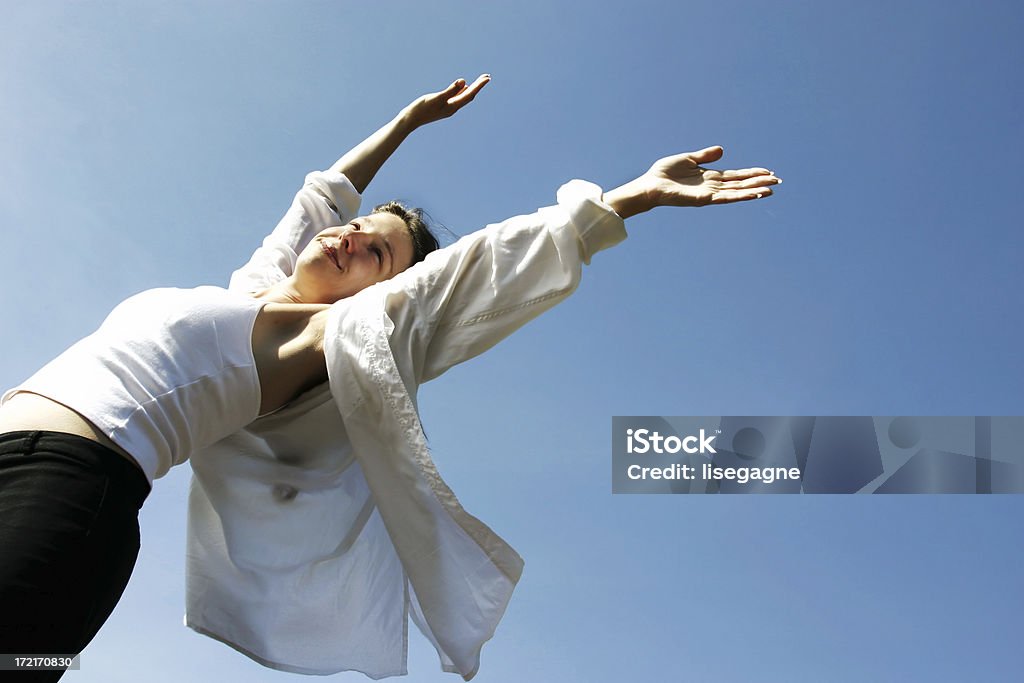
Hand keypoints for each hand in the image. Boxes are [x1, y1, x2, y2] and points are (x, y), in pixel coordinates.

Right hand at [404, 75, 490, 127]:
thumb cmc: (422, 108)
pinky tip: (463, 88)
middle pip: (469, 96)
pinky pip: (456, 99)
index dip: (479, 85)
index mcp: (453, 106)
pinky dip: (462, 92)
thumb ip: (451, 90)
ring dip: (472, 89)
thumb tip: (464, 82)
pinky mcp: (442, 107)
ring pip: (464, 98)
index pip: (470, 94)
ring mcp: (447, 108)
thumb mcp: (437, 97)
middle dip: (478, 86)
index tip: (487, 77)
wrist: (410, 120)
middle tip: (486, 77)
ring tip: (479, 82)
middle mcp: (453, 108)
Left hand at [643, 146, 780, 208]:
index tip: (768, 172)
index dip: (752, 173)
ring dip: (754, 191)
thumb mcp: (688, 159)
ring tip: (771, 190)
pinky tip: (752, 194)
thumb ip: (705, 156)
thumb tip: (722, 150)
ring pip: (737, 192)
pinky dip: (739, 196)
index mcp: (710, 177)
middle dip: (759, 182)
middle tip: (778, 181)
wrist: (650, 185)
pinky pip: (725, 198)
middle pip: (741, 184)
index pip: (736, 175)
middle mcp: (712, 187)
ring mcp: (709, 194)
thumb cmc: (665, 173)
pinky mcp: (703, 200)